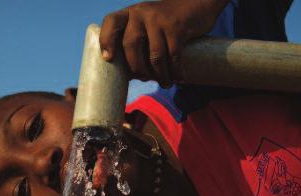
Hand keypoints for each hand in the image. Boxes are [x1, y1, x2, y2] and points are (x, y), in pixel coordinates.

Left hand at [99, 0, 228, 86]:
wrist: (193, 5)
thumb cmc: (163, 25)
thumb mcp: (145, 26)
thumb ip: (135, 44)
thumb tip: (125, 77)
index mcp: (129, 14)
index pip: (111, 23)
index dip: (107, 40)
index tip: (108, 58)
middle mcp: (140, 13)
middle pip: (131, 45)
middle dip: (137, 68)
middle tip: (145, 79)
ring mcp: (158, 18)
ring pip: (155, 55)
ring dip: (160, 75)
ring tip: (165, 83)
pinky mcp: (176, 26)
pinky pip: (173, 54)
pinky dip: (176, 70)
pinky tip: (179, 78)